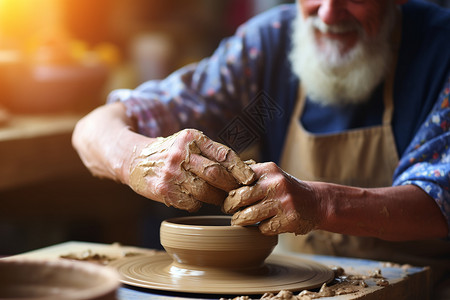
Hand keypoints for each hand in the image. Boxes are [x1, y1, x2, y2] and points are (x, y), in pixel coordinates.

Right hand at [129, 129, 255, 211]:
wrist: (134, 158)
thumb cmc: (171, 152)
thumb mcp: (189, 143)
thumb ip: (213, 154)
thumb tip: (248, 167)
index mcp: (191, 138)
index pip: (223, 154)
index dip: (240, 168)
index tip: (250, 179)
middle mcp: (181, 154)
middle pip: (215, 174)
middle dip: (230, 186)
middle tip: (238, 193)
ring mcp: (171, 173)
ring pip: (205, 191)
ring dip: (216, 198)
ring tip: (219, 198)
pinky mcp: (163, 190)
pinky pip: (191, 203)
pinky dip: (198, 204)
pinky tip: (196, 198)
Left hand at [223, 162, 320, 234]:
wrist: (316, 202)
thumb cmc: (286, 190)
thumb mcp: (272, 175)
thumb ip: (251, 174)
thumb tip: (222, 178)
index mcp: (268, 170)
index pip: (237, 179)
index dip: (228, 189)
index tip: (227, 195)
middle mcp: (275, 183)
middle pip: (239, 197)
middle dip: (229, 206)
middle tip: (228, 210)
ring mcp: (283, 202)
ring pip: (247, 215)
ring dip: (240, 220)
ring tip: (238, 220)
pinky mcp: (288, 219)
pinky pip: (262, 228)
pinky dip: (259, 228)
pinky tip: (263, 224)